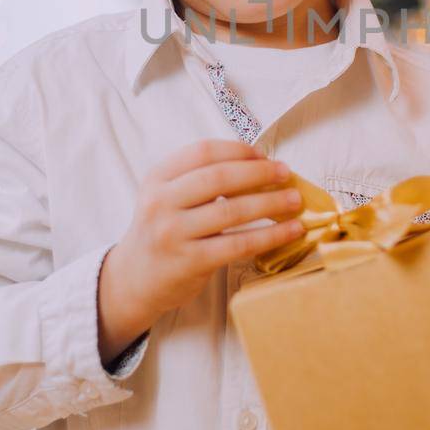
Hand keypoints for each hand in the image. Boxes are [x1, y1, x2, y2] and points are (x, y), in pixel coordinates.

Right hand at [97, 139, 305, 362]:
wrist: (134, 279)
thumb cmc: (163, 231)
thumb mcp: (167, 196)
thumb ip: (200, 178)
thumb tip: (260, 164)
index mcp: (157, 178)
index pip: (203, 152)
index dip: (238, 150)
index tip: (264, 155)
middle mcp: (161, 202)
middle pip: (219, 178)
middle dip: (259, 173)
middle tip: (286, 173)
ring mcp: (173, 233)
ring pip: (232, 211)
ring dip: (271, 203)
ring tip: (295, 199)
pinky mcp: (190, 262)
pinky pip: (238, 245)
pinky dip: (270, 235)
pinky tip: (291, 230)